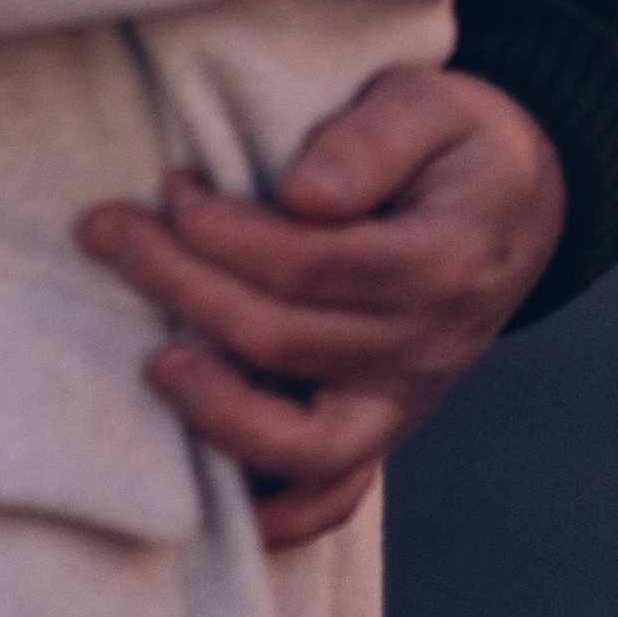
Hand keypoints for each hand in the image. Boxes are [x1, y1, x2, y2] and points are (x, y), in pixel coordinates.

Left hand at [77, 65, 566, 549]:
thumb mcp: (426, 102)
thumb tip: (304, 194)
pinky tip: (209, 494)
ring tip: (152, 362)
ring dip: (216, 410)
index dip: (225, 231)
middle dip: (179, 284)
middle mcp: (426, 349)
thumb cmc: (450, 142)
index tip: (170, 184)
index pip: (311, 266)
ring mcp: (404, 403)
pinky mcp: (382, 430)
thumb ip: (371, 139)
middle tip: (107, 231)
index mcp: (441, 263)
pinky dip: (275, 514)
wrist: (510, 203)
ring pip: (309, 446)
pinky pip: (334, 496)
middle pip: (285, 342)